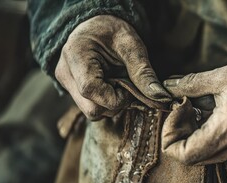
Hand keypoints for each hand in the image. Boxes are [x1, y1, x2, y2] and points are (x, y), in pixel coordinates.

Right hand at [55, 15, 170, 119]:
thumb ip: (144, 72)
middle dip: (116, 103)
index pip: (91, 89)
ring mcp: (66, 83)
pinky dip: (107, 103)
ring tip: (119, 83)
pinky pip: (92, 108)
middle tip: (126, 85)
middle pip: (91, 108)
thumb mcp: (132, 46)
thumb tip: (160, 97)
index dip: (116, 97)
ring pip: (92, 112)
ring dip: (112, 105)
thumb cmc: (114, 31)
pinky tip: (112, 87)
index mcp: (76, 55)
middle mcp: (65, 73)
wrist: (98, 26)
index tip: (130, 87)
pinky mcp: (71, 90)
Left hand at [162, 59, 226, 164]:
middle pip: (197, 157)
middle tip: (187, 109)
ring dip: (202, 136)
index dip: (171, 138)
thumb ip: (191, 84)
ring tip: (206, 110)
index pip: (185, 155)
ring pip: (213, 155)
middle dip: (185, 134)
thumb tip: (167, 87)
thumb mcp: (224, 75)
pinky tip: (224, 116)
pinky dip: (219, 138)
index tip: (176, 114)